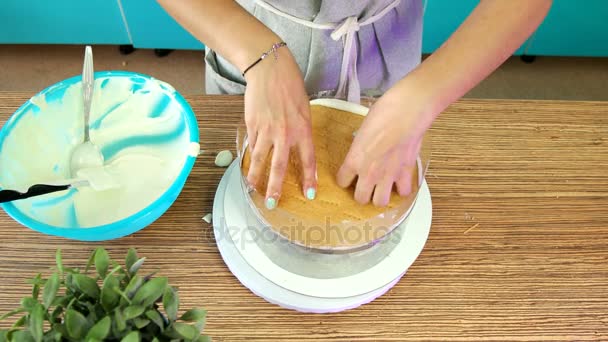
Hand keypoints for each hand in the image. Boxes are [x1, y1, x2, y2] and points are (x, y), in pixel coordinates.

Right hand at [243, 47, 316, 208]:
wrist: (269, 70)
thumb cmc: (290, 87)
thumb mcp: (304, 110)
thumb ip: (300, 131)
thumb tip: (294, 150)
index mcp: (303, 129)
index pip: (307, 160)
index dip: (309, 178)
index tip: (309, 194)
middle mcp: (285, 133)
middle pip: (279, 167)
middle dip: (275, 188)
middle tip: (272, 203)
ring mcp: (266, 130)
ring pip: (260, 159)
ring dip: (256, 177)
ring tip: (252, 189)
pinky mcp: (252, 125)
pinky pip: (252, 145)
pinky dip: (249, 158)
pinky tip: (247, 168)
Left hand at [336, 90, 431, 206]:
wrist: (407, 111)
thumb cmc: (384, 113)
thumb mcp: (363, 130)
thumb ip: (361, 147)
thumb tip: (364, 149)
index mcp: (354, 160)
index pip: (342, 182)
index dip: (346, 179)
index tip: (350, 176)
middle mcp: (369, 172)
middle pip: (360, 198)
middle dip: (362, 194)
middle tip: (366, 186)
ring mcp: (388, 175)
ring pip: (380, 202)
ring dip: (381, 196)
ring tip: (382, 188)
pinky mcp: (406, 173)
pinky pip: (403, 192)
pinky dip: (402, 189)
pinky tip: (400, 182)